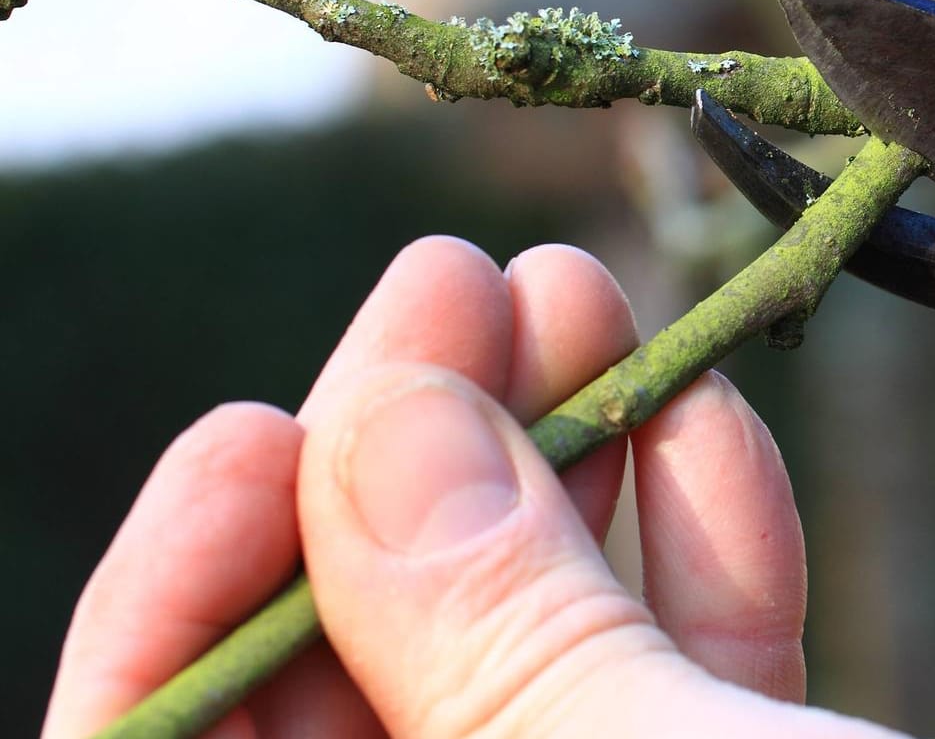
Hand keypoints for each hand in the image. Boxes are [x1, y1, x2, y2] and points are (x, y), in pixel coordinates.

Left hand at [44, 238, 896, 737]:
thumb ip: (483, 626)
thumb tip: (376, 419)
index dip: (185, 599)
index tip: (270, 426)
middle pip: (369, 678)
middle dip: (418, 468)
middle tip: (472, 295)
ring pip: (538, 655)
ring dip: (569, 468)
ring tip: (590, 302)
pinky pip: (683, 685)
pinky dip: (695, 549)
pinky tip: (704, 421)